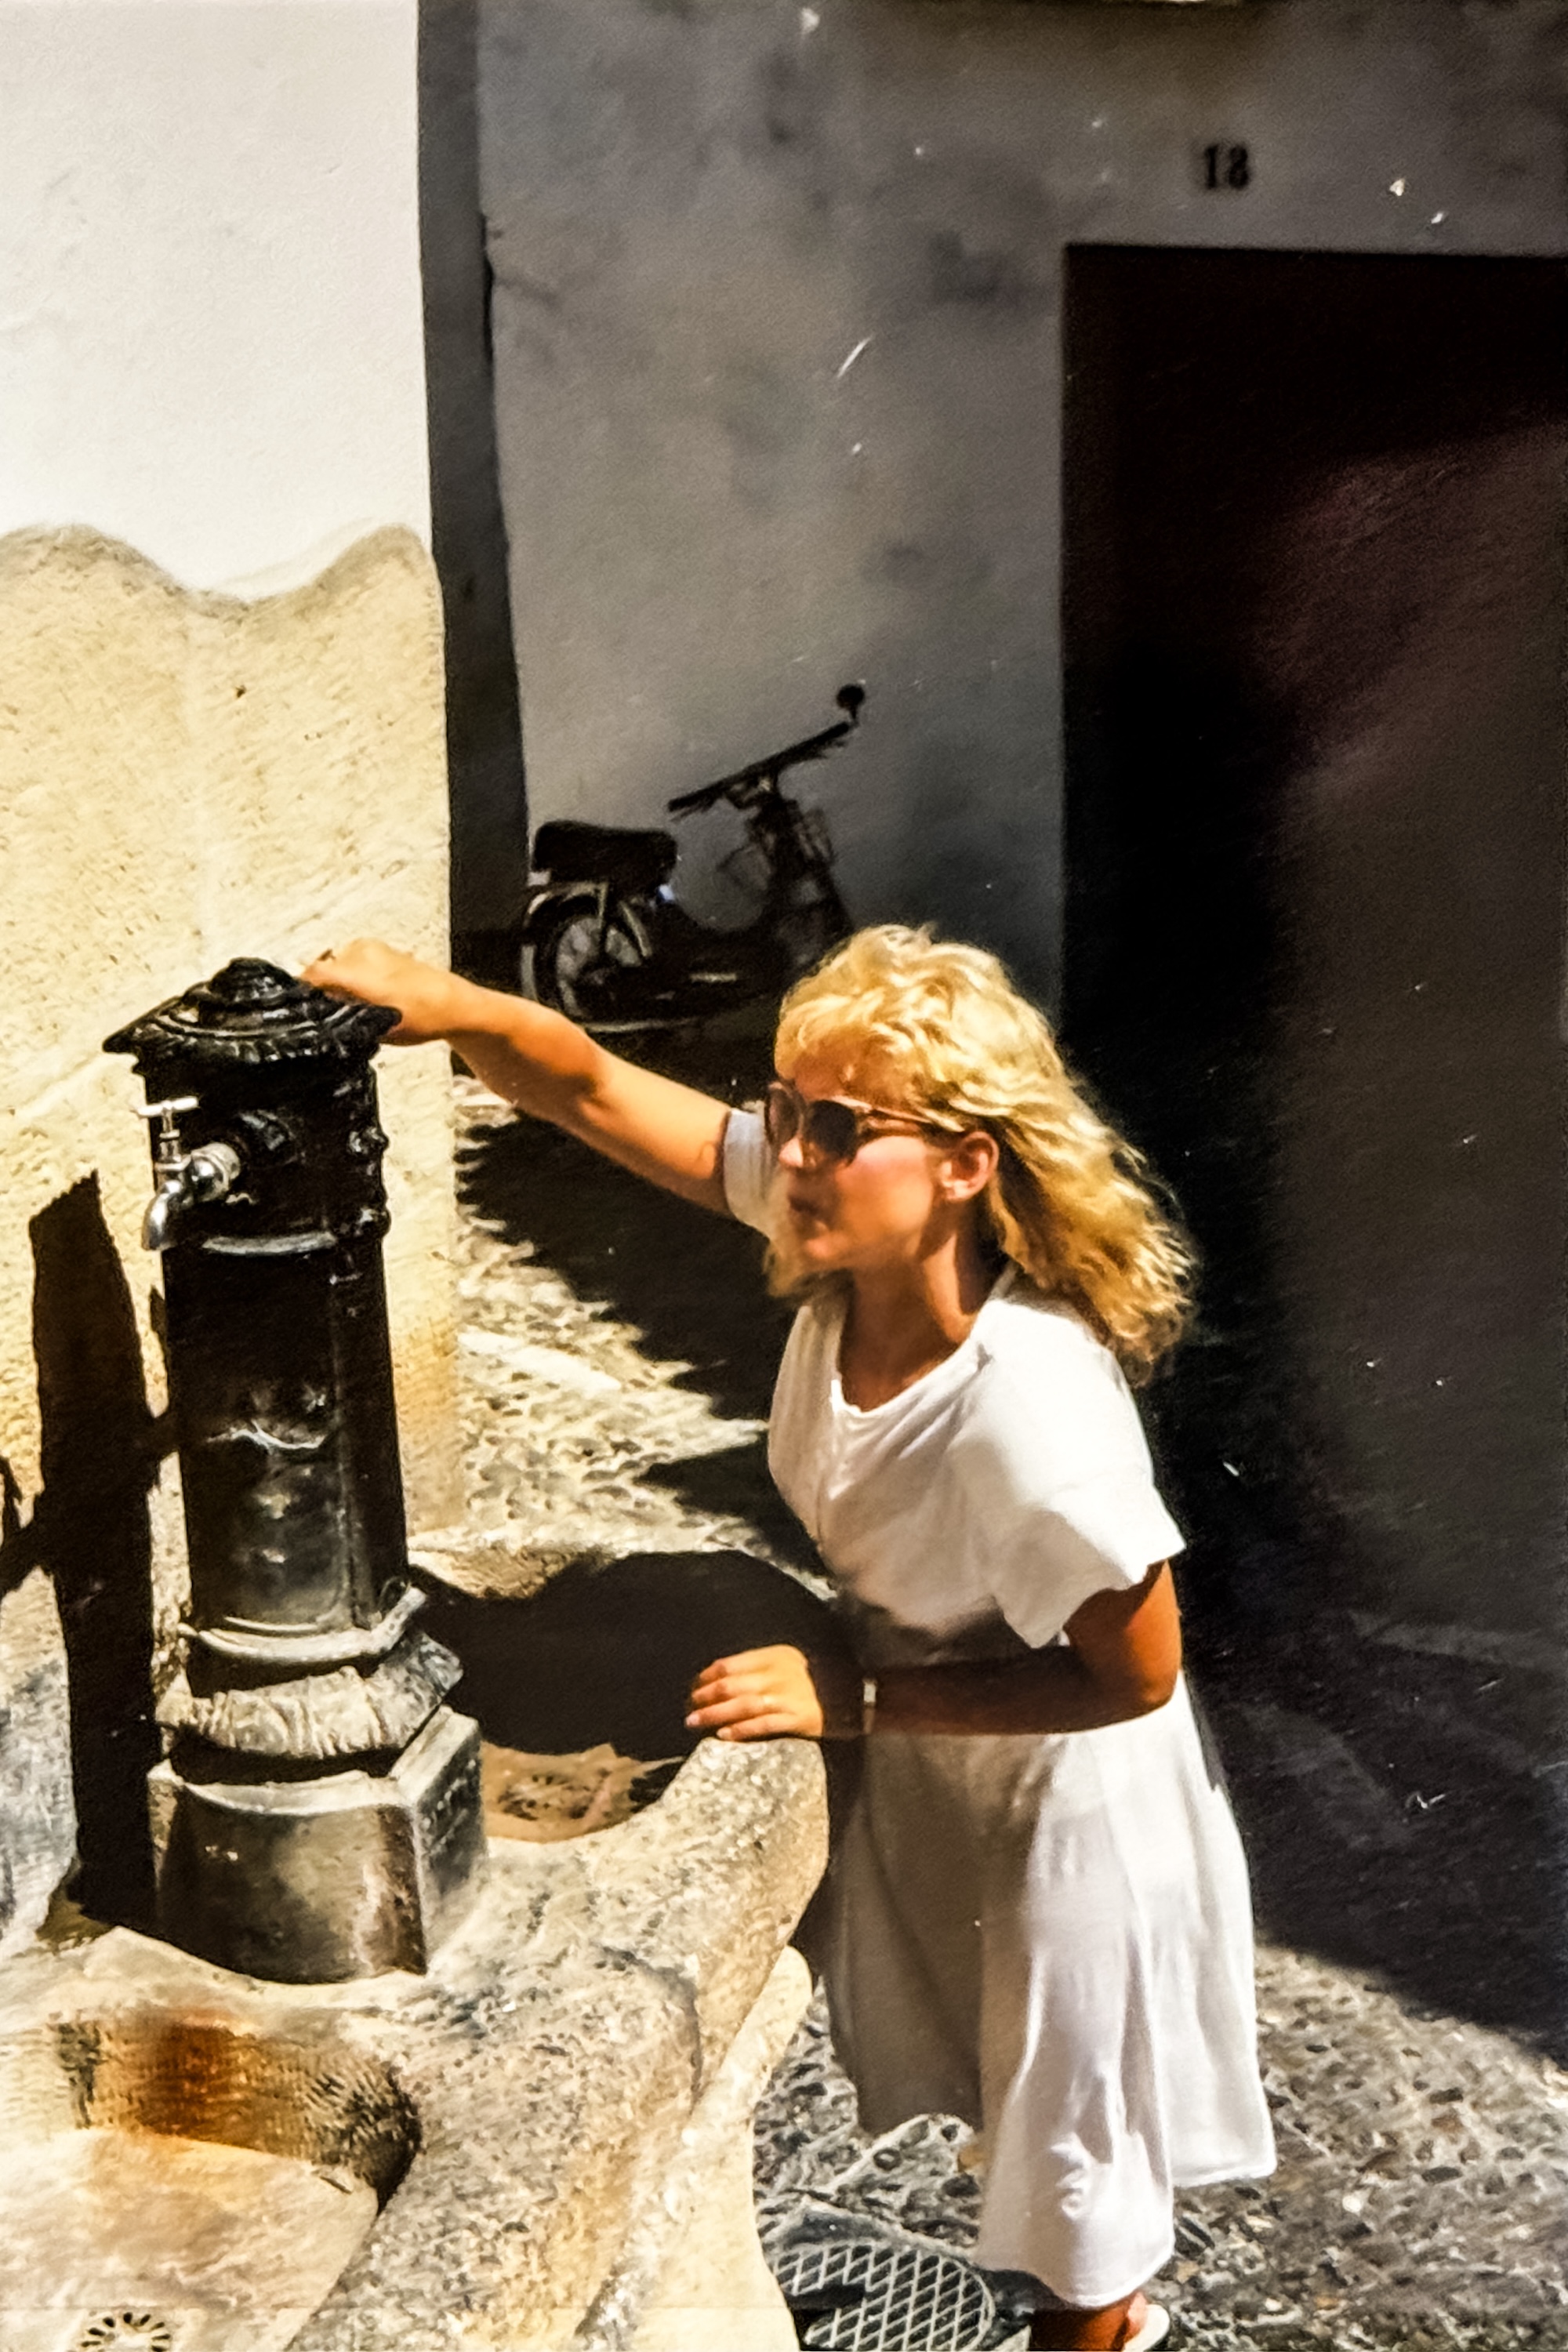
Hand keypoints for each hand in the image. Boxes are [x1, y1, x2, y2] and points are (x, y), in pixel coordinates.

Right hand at [301, 939, 463, 1045]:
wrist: (454, 1004)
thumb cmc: (424, 1016)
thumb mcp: (375, 1028)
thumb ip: (343, 1018)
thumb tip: (322, 1014)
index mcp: (356, 972)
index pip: (310, 974)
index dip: (301, 991)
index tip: (298, 1004)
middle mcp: (361, 953)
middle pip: (324, 968)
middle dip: (324, 988)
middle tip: (333, 1010)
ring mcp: (373, 948)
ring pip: (340, 964)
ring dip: (341, 981)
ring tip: (357, 1004)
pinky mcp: (383, 948)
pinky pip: (356, 961)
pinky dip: (356, 975)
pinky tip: (371, 994)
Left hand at [686, 1644, 861, 1742]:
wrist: (860, 1694)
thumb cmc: (823, 1678)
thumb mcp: (792, 1662)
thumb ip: (762, 1667)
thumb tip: (724, 1679)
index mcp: (775, 1656)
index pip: (729, 1664)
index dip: (705, 1678)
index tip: (692, 1689)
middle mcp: (778, 1673)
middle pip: (730, 1684)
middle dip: (703, 1697)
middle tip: (687, 1709)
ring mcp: (788, 1696)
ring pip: (741, 1705)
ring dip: (713, 1715)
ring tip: (694, 1723)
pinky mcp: (798, 1719)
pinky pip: (763, 1725)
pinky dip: (741, 1730)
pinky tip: (724, 1736)